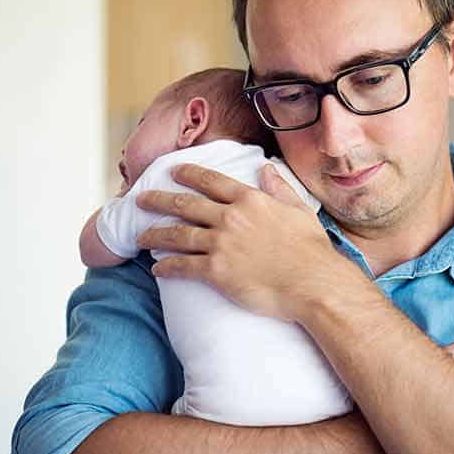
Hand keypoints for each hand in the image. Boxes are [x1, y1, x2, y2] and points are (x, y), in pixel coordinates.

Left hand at [135, 163, 366, 321]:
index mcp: (250, 200)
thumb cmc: (311, 250)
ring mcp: (221, 244)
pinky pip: (183, 266)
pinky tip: (157, 268)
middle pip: (185, 204)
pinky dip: (167, 266)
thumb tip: (265, 170)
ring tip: (141, 235)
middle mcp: (230, 217)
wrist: (313, 283)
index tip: (173, 172)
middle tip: (142, 199)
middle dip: (159, 200)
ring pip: (178, 235)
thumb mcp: (299, 210)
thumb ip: (279, 188)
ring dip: (156, 234)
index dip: (189, 174)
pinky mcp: (216, 271)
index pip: (211, 181)